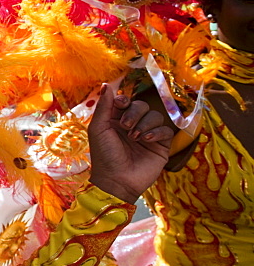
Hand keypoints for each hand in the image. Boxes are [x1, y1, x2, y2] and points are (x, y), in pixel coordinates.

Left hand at [88, 83, 173, 202]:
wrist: (117, 180)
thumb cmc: (104, 155)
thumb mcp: (99, 129)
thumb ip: (104, 106)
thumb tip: (107, 84)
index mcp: (115, 120)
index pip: (125, 101)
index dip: (124, 99)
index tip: (120, 104)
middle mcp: (132, 125)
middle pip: (141, 105)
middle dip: (134, 112)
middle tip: (126, 127)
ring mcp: (147, 134)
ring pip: (155, 115)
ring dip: (145, 124)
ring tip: (135, 138)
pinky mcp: (161, 145)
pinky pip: (166, 130)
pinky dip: (157, 132)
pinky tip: (147, 140)